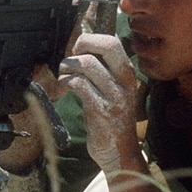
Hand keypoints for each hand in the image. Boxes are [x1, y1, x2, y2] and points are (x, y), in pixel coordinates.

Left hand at [57, 33, 138, 172]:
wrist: (120, 152)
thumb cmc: (111, 119)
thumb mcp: (113, 90)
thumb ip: (103, 71)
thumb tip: (81, 48)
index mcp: (128, 73)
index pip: (113, 42)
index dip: (90, 39)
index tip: (78, 49)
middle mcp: (125, 81)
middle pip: (107, 45)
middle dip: (83, 44)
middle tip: (71, 56)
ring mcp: (115, 96)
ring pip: (88, 64)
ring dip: (68, 65)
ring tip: (63, 74)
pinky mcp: (101, 110)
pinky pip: (80, 84)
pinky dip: (67, 81)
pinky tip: (64, 87)